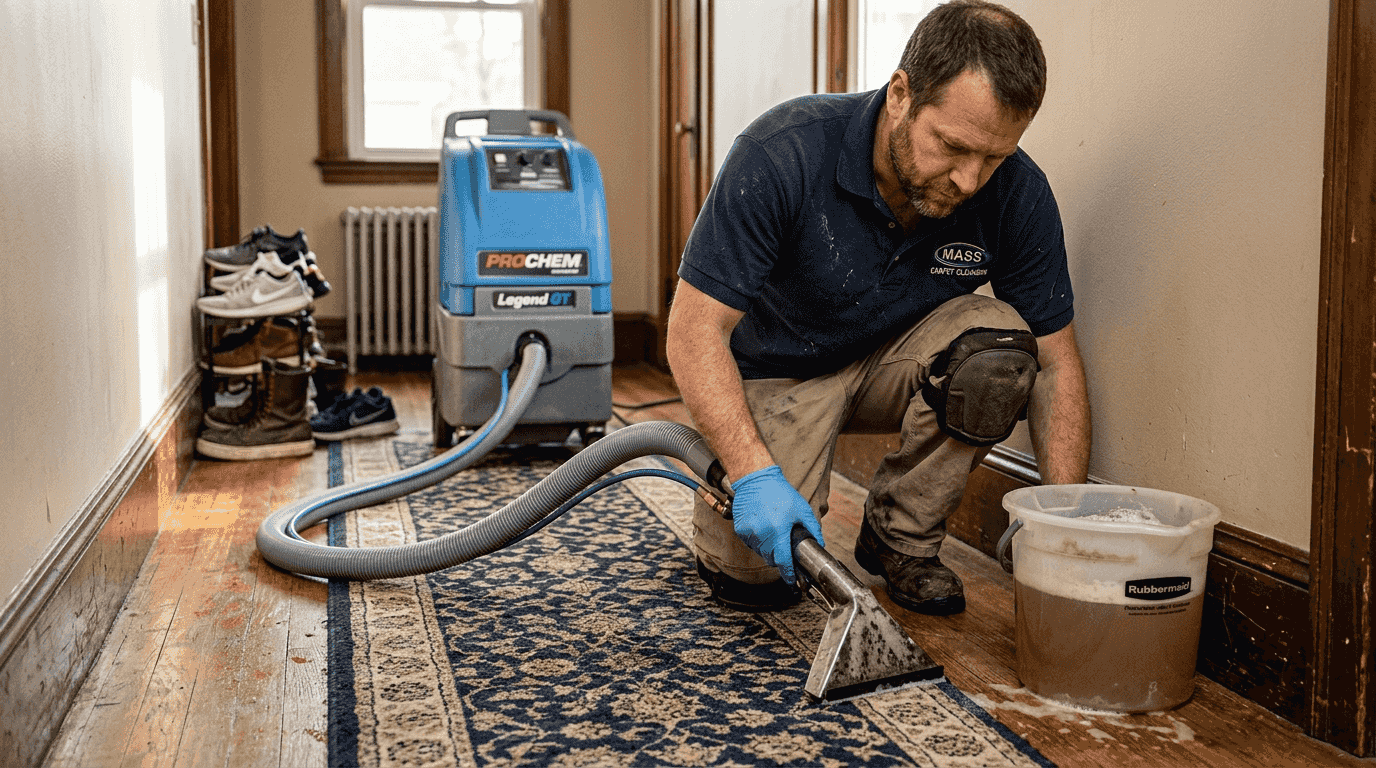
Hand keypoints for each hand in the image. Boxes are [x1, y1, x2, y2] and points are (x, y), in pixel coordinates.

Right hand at [729, 465, 825, 583]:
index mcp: (779, 531)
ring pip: (760, 552)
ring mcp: (749, 533)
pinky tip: (762, 528)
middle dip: (779, 558)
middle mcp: (762, 534)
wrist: (756, 480)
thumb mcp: (802, 509)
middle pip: (771, 558)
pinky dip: (757, 541)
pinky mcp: (740, 530)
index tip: (791, 580)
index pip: (783, 560)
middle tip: (783, 547)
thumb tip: (820, 543)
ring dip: (767, 549)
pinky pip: (750, 543)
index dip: (788, 573)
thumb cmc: (780, 492)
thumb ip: (813, 528)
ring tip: (772, 532)